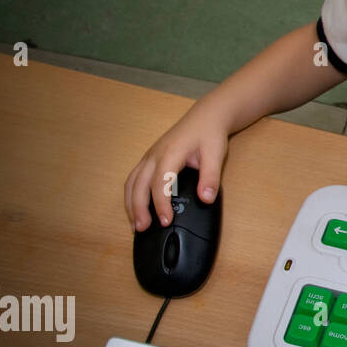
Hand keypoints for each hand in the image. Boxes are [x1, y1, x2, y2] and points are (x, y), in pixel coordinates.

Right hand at [124, 105, 229, 232]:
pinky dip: (132, 195)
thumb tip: (206, 199)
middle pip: (138, 185)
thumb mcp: (216, 154)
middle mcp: (154, 156)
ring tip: (136, 224)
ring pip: (132, 182)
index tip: (166, 222)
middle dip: (138, 208)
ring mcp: (149, 157)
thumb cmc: (209, 134)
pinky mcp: (149, 159)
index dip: (161, 204)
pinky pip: (134, 179)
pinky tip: (136, 208)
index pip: (160, 183)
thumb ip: (210, 177)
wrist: (206, 117)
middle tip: (142, 228)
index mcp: (170, 153)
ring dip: (131, 204)